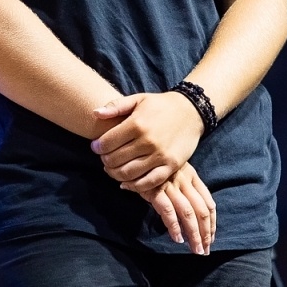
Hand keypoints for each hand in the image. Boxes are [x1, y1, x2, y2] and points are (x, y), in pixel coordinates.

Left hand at [90, 90, 204, 193]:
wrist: (191, 111)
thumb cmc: (160, 105)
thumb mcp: (138, 99)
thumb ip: (116, 106)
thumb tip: (95, 113)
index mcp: (137, 124)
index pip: (107, 142)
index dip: (97, 147)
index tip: (96, 147)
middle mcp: (148, 141)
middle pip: (116, 159)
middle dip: (105, 161)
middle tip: (104, 158)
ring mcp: (160, 155)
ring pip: (129, 173)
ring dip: (115, 174)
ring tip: (112, 169)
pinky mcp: (171, 166)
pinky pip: (150, 182)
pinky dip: (135, 186)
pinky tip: (126, 183)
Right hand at [133, 161, 215, 254]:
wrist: (132, 152)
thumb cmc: (152, 165)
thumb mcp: (173, 171)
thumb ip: (184, 188)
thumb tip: (193, 215)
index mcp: (191, 175)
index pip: (208, 203)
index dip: (212, 223)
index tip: (211, 237)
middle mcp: (184, 180)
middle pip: (202, 211)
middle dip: (206, 233)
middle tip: (204, 250)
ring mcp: (170, 185)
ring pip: (189, 214)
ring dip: (194, 234)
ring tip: (195, 249)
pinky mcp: (155, 190)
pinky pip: (168, 211)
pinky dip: (175, 227)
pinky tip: (177, 238)